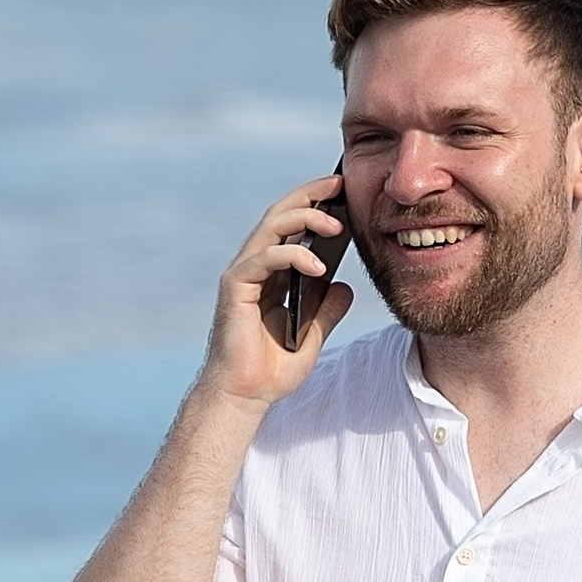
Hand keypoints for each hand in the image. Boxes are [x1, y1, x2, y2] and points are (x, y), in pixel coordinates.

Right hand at [200, 178, 354, 403]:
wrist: (245, 396)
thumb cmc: (271, 371)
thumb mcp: (313, 338)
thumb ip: (327, 311)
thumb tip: (346, 286)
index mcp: (272, 274)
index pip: (292, 227)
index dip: (315, 204)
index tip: (343, 191)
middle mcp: (254, 267)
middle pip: (281, 215)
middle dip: (311, 196)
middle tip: (340, 184)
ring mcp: (243, 274)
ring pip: (272, 228)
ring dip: (306, 219)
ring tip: (337, 224)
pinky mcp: (235, 286)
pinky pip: (265, 257)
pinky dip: (292, 255)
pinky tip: (319, 266)